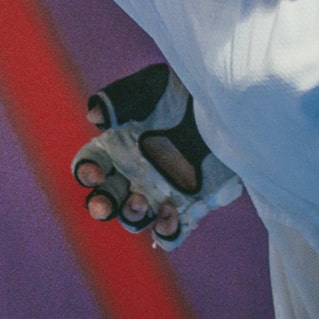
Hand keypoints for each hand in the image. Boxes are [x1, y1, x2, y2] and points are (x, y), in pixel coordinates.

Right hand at [67, 63, 242, 249]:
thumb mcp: (153, 85)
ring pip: (133, 219)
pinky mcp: (188, 208)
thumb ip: (121, 97)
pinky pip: (169, 232)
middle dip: (100, 205)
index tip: (96, 173)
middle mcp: (135, 173)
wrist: (232, 109)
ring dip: (130, 216)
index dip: (85, 172)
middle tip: (104, 206)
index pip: (90, 164)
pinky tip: (171, 215)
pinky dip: (165, 232)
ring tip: (143, 203)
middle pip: (105, 198)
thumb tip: (94, 116)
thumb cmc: (188, 92)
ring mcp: (160, 193)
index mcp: (119, 145)